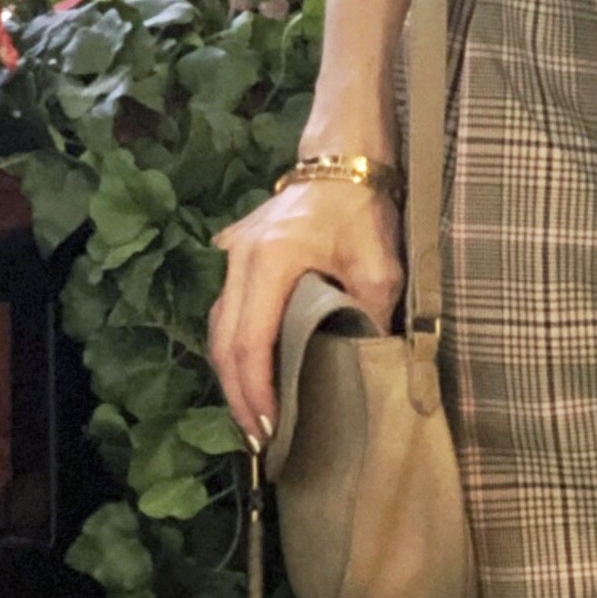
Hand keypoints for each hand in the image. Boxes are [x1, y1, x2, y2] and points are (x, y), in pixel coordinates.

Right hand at [209, 173, 407, 445]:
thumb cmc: (362, 212)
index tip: (270, 426)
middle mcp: (240, 259)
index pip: (251, 339)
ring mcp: (231, 254)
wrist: (342, 160)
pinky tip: (249, 372)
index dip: (256, 388)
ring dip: (231, 373)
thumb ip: (370, 318)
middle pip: (223, 340)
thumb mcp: (379, 268)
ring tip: (252, 413)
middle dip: (237, 394)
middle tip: (258, 437)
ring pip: (217, 326)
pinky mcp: (233, 253)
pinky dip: (233, 346)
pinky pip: (224, 308)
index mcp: (273, 261)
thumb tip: (370, 371)